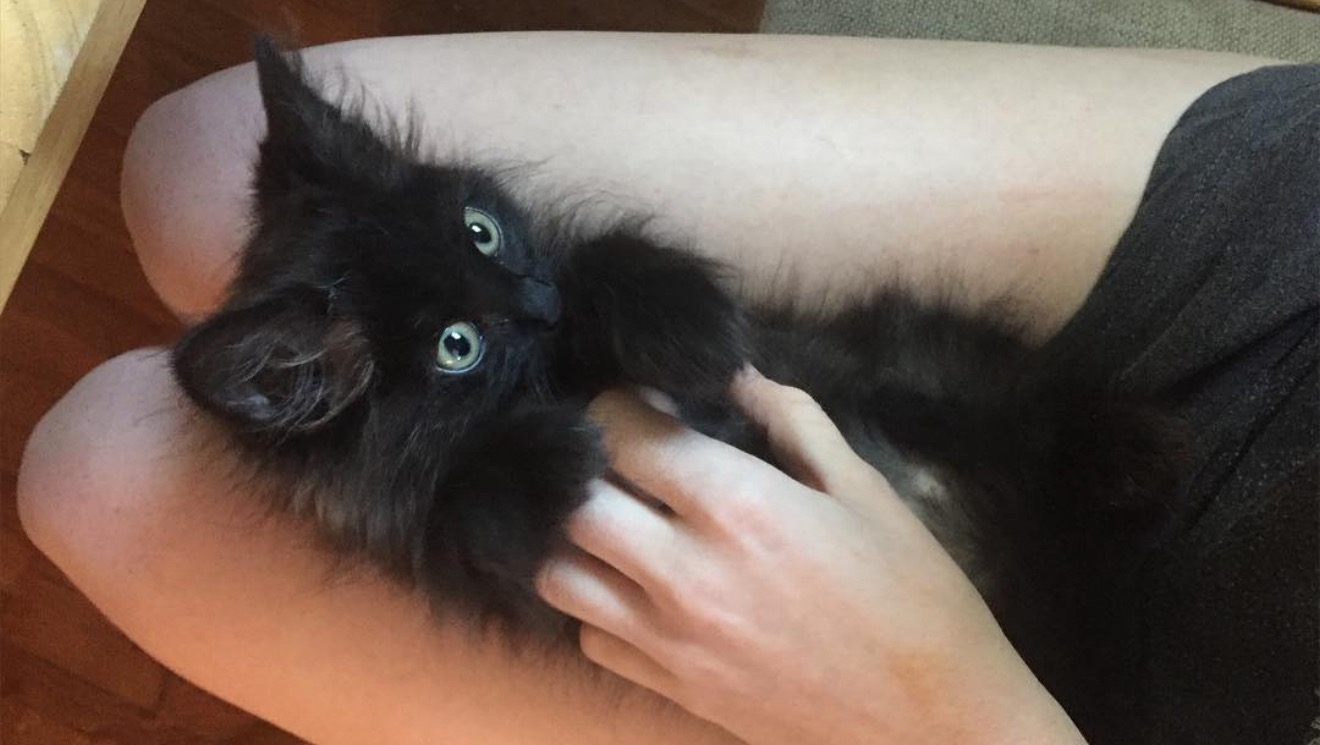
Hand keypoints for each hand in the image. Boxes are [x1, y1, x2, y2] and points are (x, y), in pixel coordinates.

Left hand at [537, 369, 1086, 744]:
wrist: (935, 719)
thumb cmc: (913, 596)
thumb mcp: (864, 488)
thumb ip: (791, 419)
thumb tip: (735, 375)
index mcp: (738, 505)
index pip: (622, 431)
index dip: (620, 401)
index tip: (644, 400)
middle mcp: (685, 571)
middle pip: (572, 501)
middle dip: (583, 465)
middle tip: (620, 455)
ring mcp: (669, 638)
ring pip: (558, 574)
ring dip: (575, 537)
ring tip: (617, 520)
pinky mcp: (671, 687)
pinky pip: (590, 636)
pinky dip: (598, 605)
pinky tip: (636, 585)